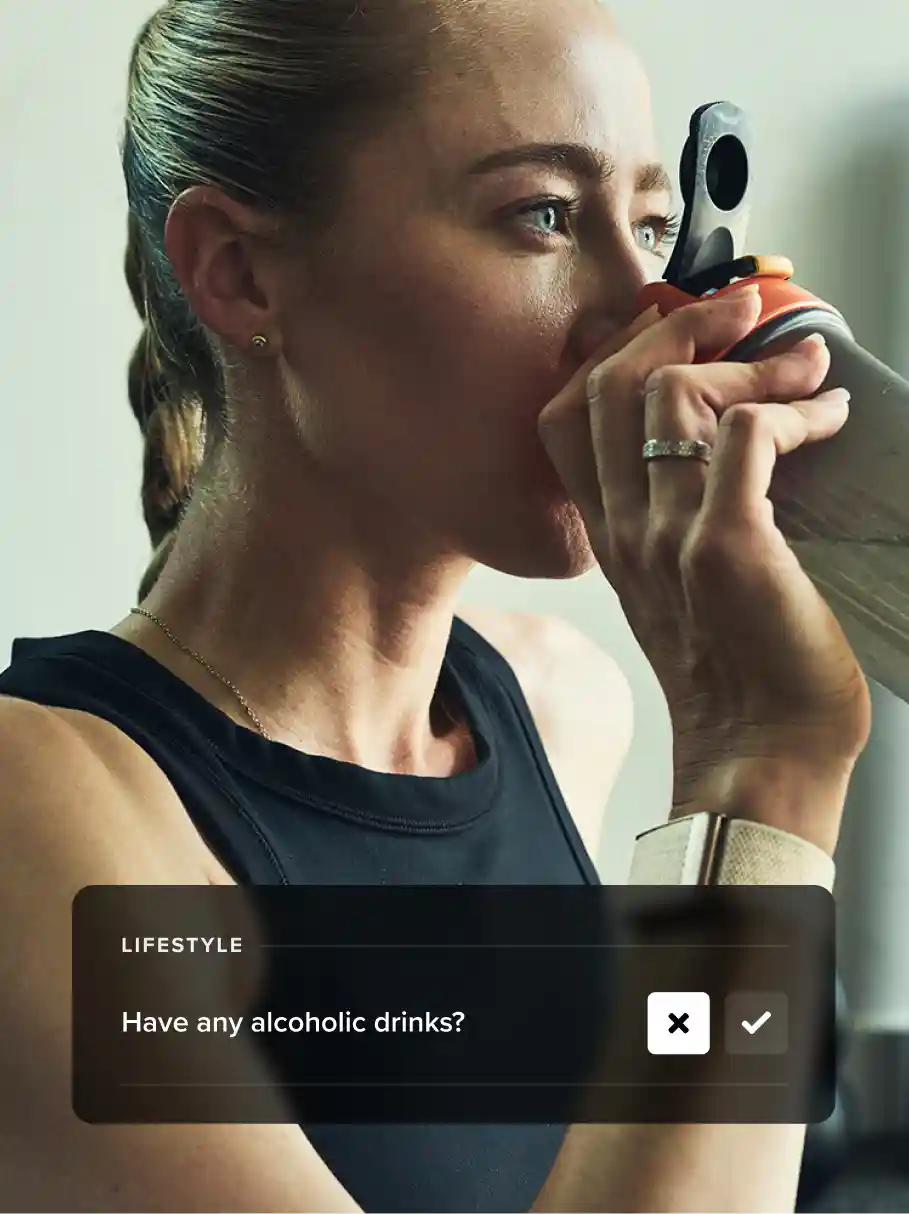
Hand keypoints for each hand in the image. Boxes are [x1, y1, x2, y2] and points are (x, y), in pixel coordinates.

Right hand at [538, 287, 870, 846]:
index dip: (617, 353)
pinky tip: (829, 418)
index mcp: (610, 537)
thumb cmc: (739, 677)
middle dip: (679, 327)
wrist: (760, 756)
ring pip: (672, 393)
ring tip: (805, 373)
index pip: (566, 416)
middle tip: (741, 315)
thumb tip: (730, 444)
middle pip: (605, 384)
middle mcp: (625, 530)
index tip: (677, 332)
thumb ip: (673, 521)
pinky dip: (797, 410)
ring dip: (749, 364)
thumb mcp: (677, 592)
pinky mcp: (728, 546)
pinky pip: (748, 434)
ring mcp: (668, 536)